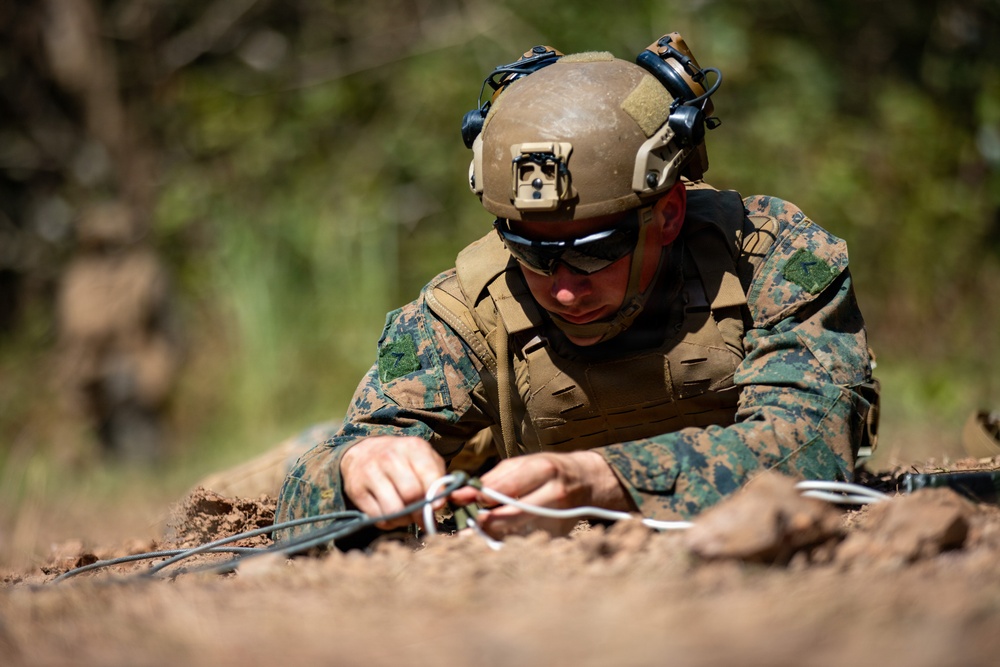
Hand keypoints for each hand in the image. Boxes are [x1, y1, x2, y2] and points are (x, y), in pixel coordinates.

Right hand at [340, 436, 445, 529]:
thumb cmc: (404, 462)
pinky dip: (388, 522)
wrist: (364, 452)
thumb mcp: (426, 462)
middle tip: (421, 515)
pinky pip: (378, 517)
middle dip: (420, 511)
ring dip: (404, 519)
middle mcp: (390, 457)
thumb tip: (467, 497)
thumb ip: (447, 482)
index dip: (437, 496)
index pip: (430, 476)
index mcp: (413, 447)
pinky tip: (391, 513)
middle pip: (411, 494)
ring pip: (394, 510)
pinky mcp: (356, 489)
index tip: (438, 506)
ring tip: (406, 514)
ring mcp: (371, 472)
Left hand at [449, 450, 632, 537]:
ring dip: (493, 533)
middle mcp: (553, 494)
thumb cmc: (549, 470)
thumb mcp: (524, 464)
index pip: (507, 487)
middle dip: (485, 520)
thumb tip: (464, 494)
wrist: (587, 482)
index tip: (462, 500)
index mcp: (543, 470)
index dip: (481, 496)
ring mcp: (559, 517)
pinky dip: (508, 540)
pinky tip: (496, 538)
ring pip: (518, 532)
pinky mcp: (559, 534)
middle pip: (512, 514)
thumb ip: (495, 479)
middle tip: (467, 523)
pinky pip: (527, 540)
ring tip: (475, 532)